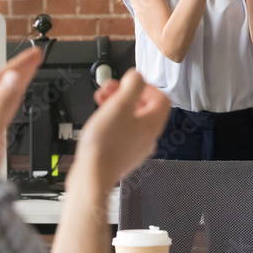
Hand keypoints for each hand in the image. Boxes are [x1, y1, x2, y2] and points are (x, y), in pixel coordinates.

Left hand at [0, 47, 42, 168]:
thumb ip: (3, 102)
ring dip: (19, 77)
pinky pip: (4, 101)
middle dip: (21, 66)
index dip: (20, 63)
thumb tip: (13, 77)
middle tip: (37, 56)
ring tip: (32, 68)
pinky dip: (15, 92)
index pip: (2, 76)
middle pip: (2, 80)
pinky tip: (19, 92)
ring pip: (3, 90)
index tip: (36, 54)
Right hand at [73, 70, 170, 192]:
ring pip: (131, 119)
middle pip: (144, 108)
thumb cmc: (105, 144)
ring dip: (117, 105)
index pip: (161, 98)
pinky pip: (121, 132)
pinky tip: (99, 121)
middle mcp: (149, 136)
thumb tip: (138, 77)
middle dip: (125, 94)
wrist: (91, 175)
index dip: (145, 87)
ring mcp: (136, 148)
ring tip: (101, 101)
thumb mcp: (120, 105)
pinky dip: (112, 121)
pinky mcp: (121, 155)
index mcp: (153, 123)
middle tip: (109, 90)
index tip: (129, 84)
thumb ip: (133, 86)